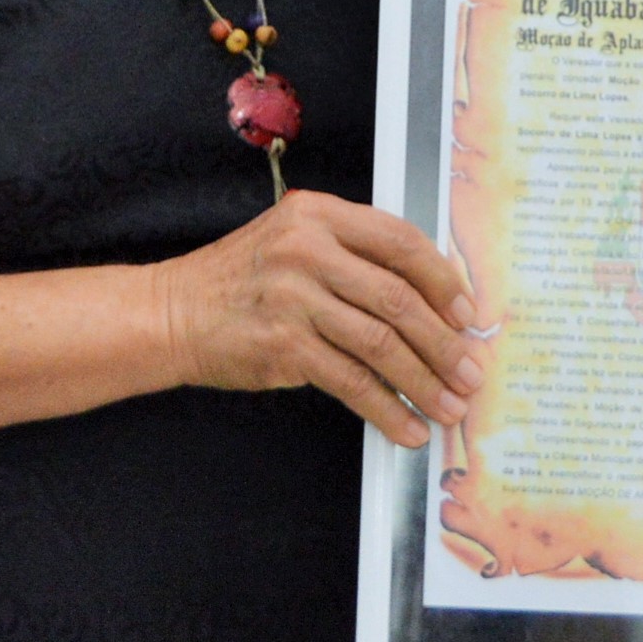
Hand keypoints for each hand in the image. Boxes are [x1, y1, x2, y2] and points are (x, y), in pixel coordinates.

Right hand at [153, 192, 480, 447]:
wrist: (172, 312)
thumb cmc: (243, 280)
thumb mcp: (294, 241)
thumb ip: (353, 256)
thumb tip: (430, 303)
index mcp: (319, 214)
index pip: (401, 242)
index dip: (443, 281)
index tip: (468, 314)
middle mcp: (308, 250)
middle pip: (398, 298)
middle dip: (444, 343)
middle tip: (470, 372)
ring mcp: (294, 299)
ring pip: (381, 344)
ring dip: (423, 382)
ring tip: (449, 407)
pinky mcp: (284, 347)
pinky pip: (352, 382)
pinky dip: (386, 409)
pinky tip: (407, 427)